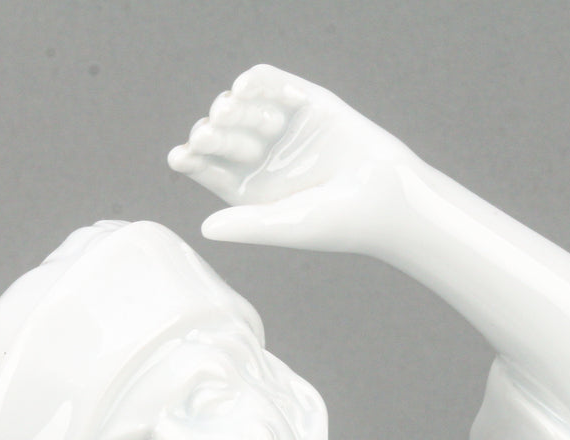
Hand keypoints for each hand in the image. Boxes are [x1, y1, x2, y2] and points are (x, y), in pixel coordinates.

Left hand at [169, 64, 409, 252]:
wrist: (388, 197)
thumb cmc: (338, 222)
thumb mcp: (288, 224)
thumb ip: (248, 226)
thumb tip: (204, 229)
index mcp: (250, 190)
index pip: (210, 170)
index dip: (192, 160)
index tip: (180, 156)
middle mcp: (263, 158)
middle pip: (222, 137)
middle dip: (211, 133)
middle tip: (206, 134)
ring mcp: (284, 129)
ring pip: (243, 108)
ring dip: (231, 106)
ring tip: (229, 110)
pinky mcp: (308, 103)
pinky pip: (274, 84)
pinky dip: (257, 80)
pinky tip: (245, 84)